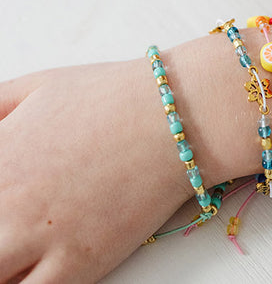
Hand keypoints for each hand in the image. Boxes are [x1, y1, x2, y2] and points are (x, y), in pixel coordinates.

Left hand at [0, 63, 187, 282]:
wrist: (177, 115)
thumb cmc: (111, 95)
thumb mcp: (37, 85)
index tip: (1, 200)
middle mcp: (5, 204)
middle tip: (10, 228)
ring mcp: (40, 239)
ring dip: (2, 266)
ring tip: (18, 254)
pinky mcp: (77, 266)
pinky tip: (29, 274)